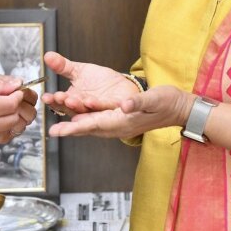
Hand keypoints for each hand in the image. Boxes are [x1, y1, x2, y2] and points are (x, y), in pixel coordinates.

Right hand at [41, 51, 140, 115]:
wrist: (121, 86)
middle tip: (61, 97)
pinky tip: (92, 101)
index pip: (60, 102)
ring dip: (81, 106)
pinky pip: (106, 106)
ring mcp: (97, 109)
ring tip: (75, 100)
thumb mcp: (79, 71)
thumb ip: (62, 66)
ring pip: (87, 110)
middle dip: (65, 103)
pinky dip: (101, 104)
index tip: (46, 97)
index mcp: (73, 99)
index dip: (53, 100)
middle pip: (72, 108)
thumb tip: (47, 55)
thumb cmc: (99, 81)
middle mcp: (83, 108)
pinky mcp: (111, 107)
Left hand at [49, 86, 190, 138]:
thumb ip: (139, 102)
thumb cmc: (168, 102)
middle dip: (69, 129)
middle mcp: (118, 126)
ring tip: (57, 125)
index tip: (58, 131)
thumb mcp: (155, 99)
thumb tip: (124, 105)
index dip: (75, 128)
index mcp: (124, 122)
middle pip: (88, 128)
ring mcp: (118, 124)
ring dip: (74, 124)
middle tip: (51, 131)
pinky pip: (98, 121)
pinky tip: (75, 116)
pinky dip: (84, 120)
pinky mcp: (119, 119)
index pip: (95, 125)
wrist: (179, 108)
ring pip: (91, 126)